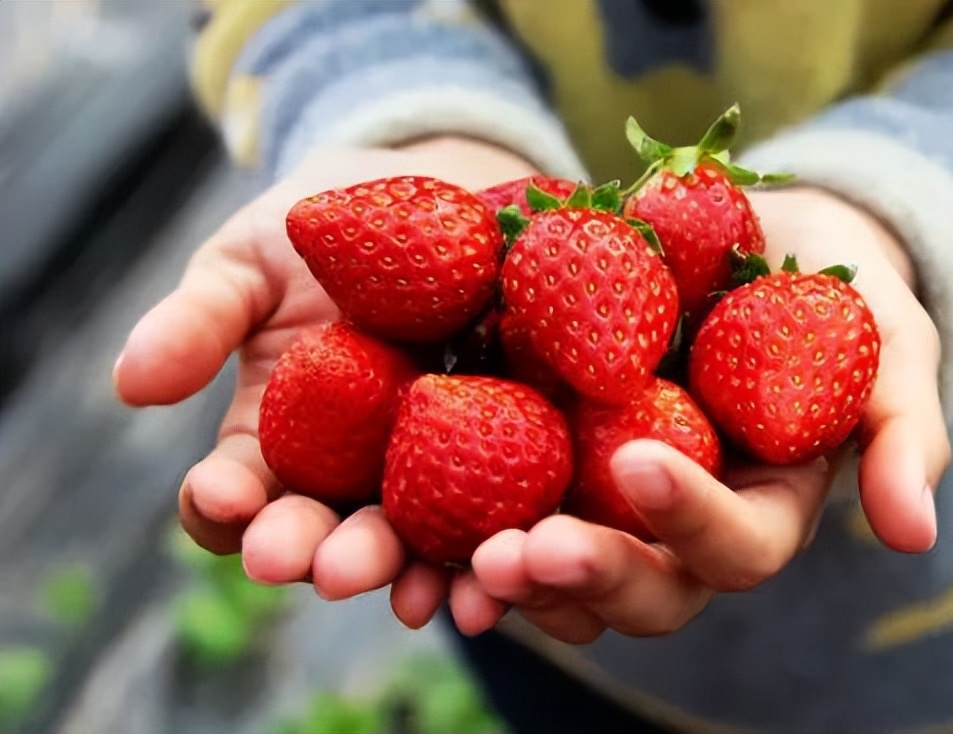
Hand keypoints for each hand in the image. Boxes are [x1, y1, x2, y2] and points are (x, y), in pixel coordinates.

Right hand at [113, 137, 538, 623]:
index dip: (220, 505)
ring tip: (414, 596)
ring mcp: (421, 465)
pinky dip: (491, 539)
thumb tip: (130, 383)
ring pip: (409, 537)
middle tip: (313, 567)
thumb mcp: (248, 265)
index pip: (232, 495)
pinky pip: (494, 503)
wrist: (425, 196)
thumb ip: (199, 320)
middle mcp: (343, 471)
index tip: (221, 493)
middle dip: (315, 553)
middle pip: (323, 532)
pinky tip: (497, 561)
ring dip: (407, 572)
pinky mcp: (500, 447)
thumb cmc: (317, 231)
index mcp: (271, 440)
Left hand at [448, 187, 950, 642]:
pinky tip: (413, 506)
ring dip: (510, 575)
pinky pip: (502, 503)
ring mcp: (609, 498)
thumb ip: (900, 430)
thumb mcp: (884, 344)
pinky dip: (461, 518)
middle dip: (583, 574)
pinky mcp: (550, 456)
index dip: (690, 520)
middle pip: (641, 586)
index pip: (735, 546)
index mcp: (759, 509)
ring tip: (456, 557)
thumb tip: (916, 535)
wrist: (753, 247)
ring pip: (564, 570)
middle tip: (514, 553)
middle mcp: (680, 525)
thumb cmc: (831, 295)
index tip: (640, 464)